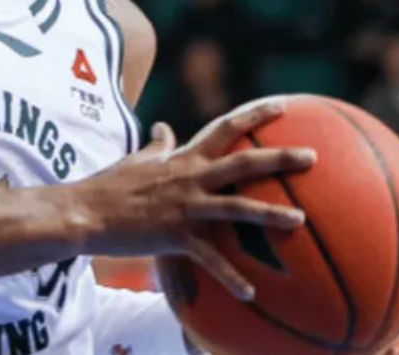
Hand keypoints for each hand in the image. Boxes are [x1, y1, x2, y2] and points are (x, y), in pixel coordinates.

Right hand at [77, 101, 314, 300]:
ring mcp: (186, 207)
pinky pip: (210, 258)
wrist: (86, 212)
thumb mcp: (136, 159)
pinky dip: (231, 276)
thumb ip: (157, 145)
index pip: (226, 129)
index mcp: (184, 158)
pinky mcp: (176, 236)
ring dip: (271, 214)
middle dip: (280, 159)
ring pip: (237, 207)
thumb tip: (164, 127)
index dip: (255, 116)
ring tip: (301, 220)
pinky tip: (251, 292)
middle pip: (244, 163)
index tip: (282, 105)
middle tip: (312, 157)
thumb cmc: (110, 186)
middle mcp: (191, 178)